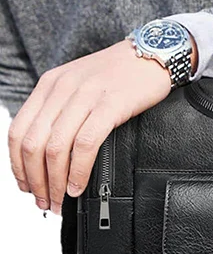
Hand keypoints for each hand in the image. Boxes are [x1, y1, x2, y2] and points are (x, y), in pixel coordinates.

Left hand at [7, 40, 175, 214]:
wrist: (154, 54)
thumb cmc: (121, 73)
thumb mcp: (80, 84)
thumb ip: (62, 109)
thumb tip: (49, 152)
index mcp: (50, 84)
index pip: (18, 131)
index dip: (17, 166)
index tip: (27, 185)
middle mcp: (63, 89)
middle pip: (33, 144)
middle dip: (35, 180)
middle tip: (44, 200)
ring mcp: (86, 96)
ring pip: (55, 148)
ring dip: (55, 181)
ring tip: (61, 198)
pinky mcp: (110, 105)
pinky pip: (85, 144)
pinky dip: (78, 170)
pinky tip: (79, 184)